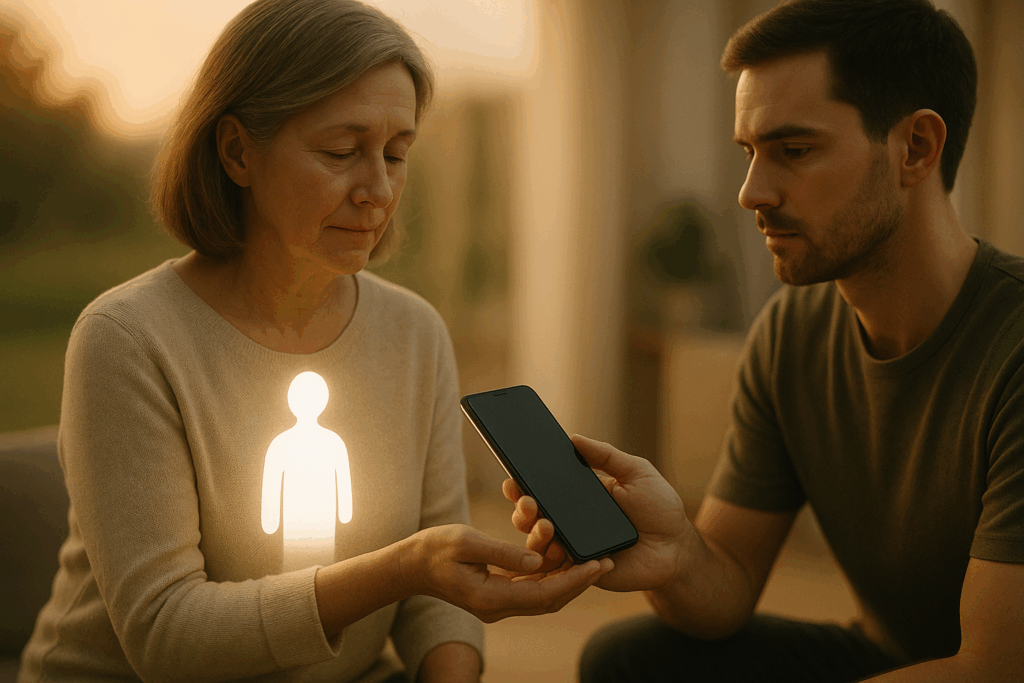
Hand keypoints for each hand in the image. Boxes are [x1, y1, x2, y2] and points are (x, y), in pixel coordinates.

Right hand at [400, 524, 612, 622]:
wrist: (410, 564)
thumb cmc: (434, 548)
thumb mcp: (467, 542)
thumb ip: (503, 552)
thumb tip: (538, 560)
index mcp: (490, 597)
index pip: (543, 593)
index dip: (574, 580)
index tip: (597, 565)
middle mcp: (497, 606)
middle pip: (550, 599)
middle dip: (579, 582)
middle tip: (606, 562)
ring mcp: (497, 603)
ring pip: (543, 596)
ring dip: (567, 579)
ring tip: (592, 559)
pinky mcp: (497, 593)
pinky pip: (531, 588)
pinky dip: (550, 575)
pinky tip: (564, 558)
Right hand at [504, 434, 690, 592]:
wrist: (677, 548)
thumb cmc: (660, 507)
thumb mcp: (636, 472)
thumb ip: (607, 455)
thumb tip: (574, 437)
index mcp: (580, 494)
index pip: (544, 488)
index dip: (524, 483)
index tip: (512, 477)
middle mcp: (571, 520)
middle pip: (532, 516)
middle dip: (522, 509)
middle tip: (526, 501)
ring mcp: (574, 546)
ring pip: (539, 543)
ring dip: (534, 533)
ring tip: (545, 525)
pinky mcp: (583, 570)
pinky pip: (560, 569)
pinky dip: (555, 559)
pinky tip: (558, 549)